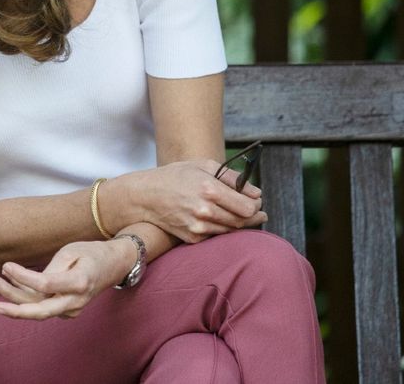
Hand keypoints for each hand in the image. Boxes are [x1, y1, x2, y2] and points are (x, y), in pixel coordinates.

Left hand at [0, 239, 135, 319]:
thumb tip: (31, 283)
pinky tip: (7, 284)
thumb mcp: (72, 251)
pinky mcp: (64, 309)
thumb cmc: (91, 254)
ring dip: (13, 299)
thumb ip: (53, 268)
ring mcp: (70, 309)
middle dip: (15, 308)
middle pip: (40, 311)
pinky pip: (41, 306)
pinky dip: (23, 297)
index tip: (6, 266)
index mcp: (80, 283)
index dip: (23, 278)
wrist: (113, 266)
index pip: (45, 286)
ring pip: (37, 309)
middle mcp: (75, 302)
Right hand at [117, 160, 266, 242]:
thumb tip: (256, 193)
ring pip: (230, 231)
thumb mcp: (203, 165)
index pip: (247, 207)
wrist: (145, 196)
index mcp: (209, 190)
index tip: (257, 201)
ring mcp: (198, 227)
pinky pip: (216, 236)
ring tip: (239, 214)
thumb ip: (232, 178)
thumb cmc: (175, 176)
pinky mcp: (192, 239)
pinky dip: (222, 229)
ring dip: (239, 224)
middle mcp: (205, 211)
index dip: (256, 206)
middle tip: (258, 212)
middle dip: (253, 217)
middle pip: (242, 222)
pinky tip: (219, 219)